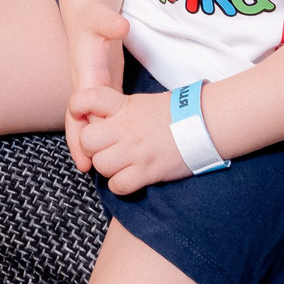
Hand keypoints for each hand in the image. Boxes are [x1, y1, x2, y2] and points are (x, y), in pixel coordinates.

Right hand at [61, 0, 129, 172]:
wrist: (88, 13)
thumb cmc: (93, 16)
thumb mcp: (101, 17)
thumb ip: (109, 22)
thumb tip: (121, 26)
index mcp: (84, 74)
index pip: (78, 111)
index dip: (78, 135)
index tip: (83, 156)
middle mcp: (85, 86)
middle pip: (79, 122)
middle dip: (82, 146)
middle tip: (89, 169)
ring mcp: (94, 88)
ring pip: (90, 121)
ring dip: (94, 142)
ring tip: (101, 165)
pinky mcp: (104, 88)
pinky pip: (102, 115)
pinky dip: (107, 130)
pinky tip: (118, 145)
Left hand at [77, 89, 191, 196]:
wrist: (207, 124)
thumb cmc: (176, 113)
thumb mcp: (142, 102)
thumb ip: (118, 111)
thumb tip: (96, 121)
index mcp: (124, 106)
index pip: (87, 98)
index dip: (77, 106)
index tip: (80, 114)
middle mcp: (126, 128)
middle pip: (87, 140)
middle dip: (90, 147)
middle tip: (103, 148)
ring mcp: (136, 150)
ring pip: (100, 166)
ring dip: (106, 168)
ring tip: (120, 164)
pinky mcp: (147, 171)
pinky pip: (118, 185)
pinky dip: (120, 185)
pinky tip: (129, 178)